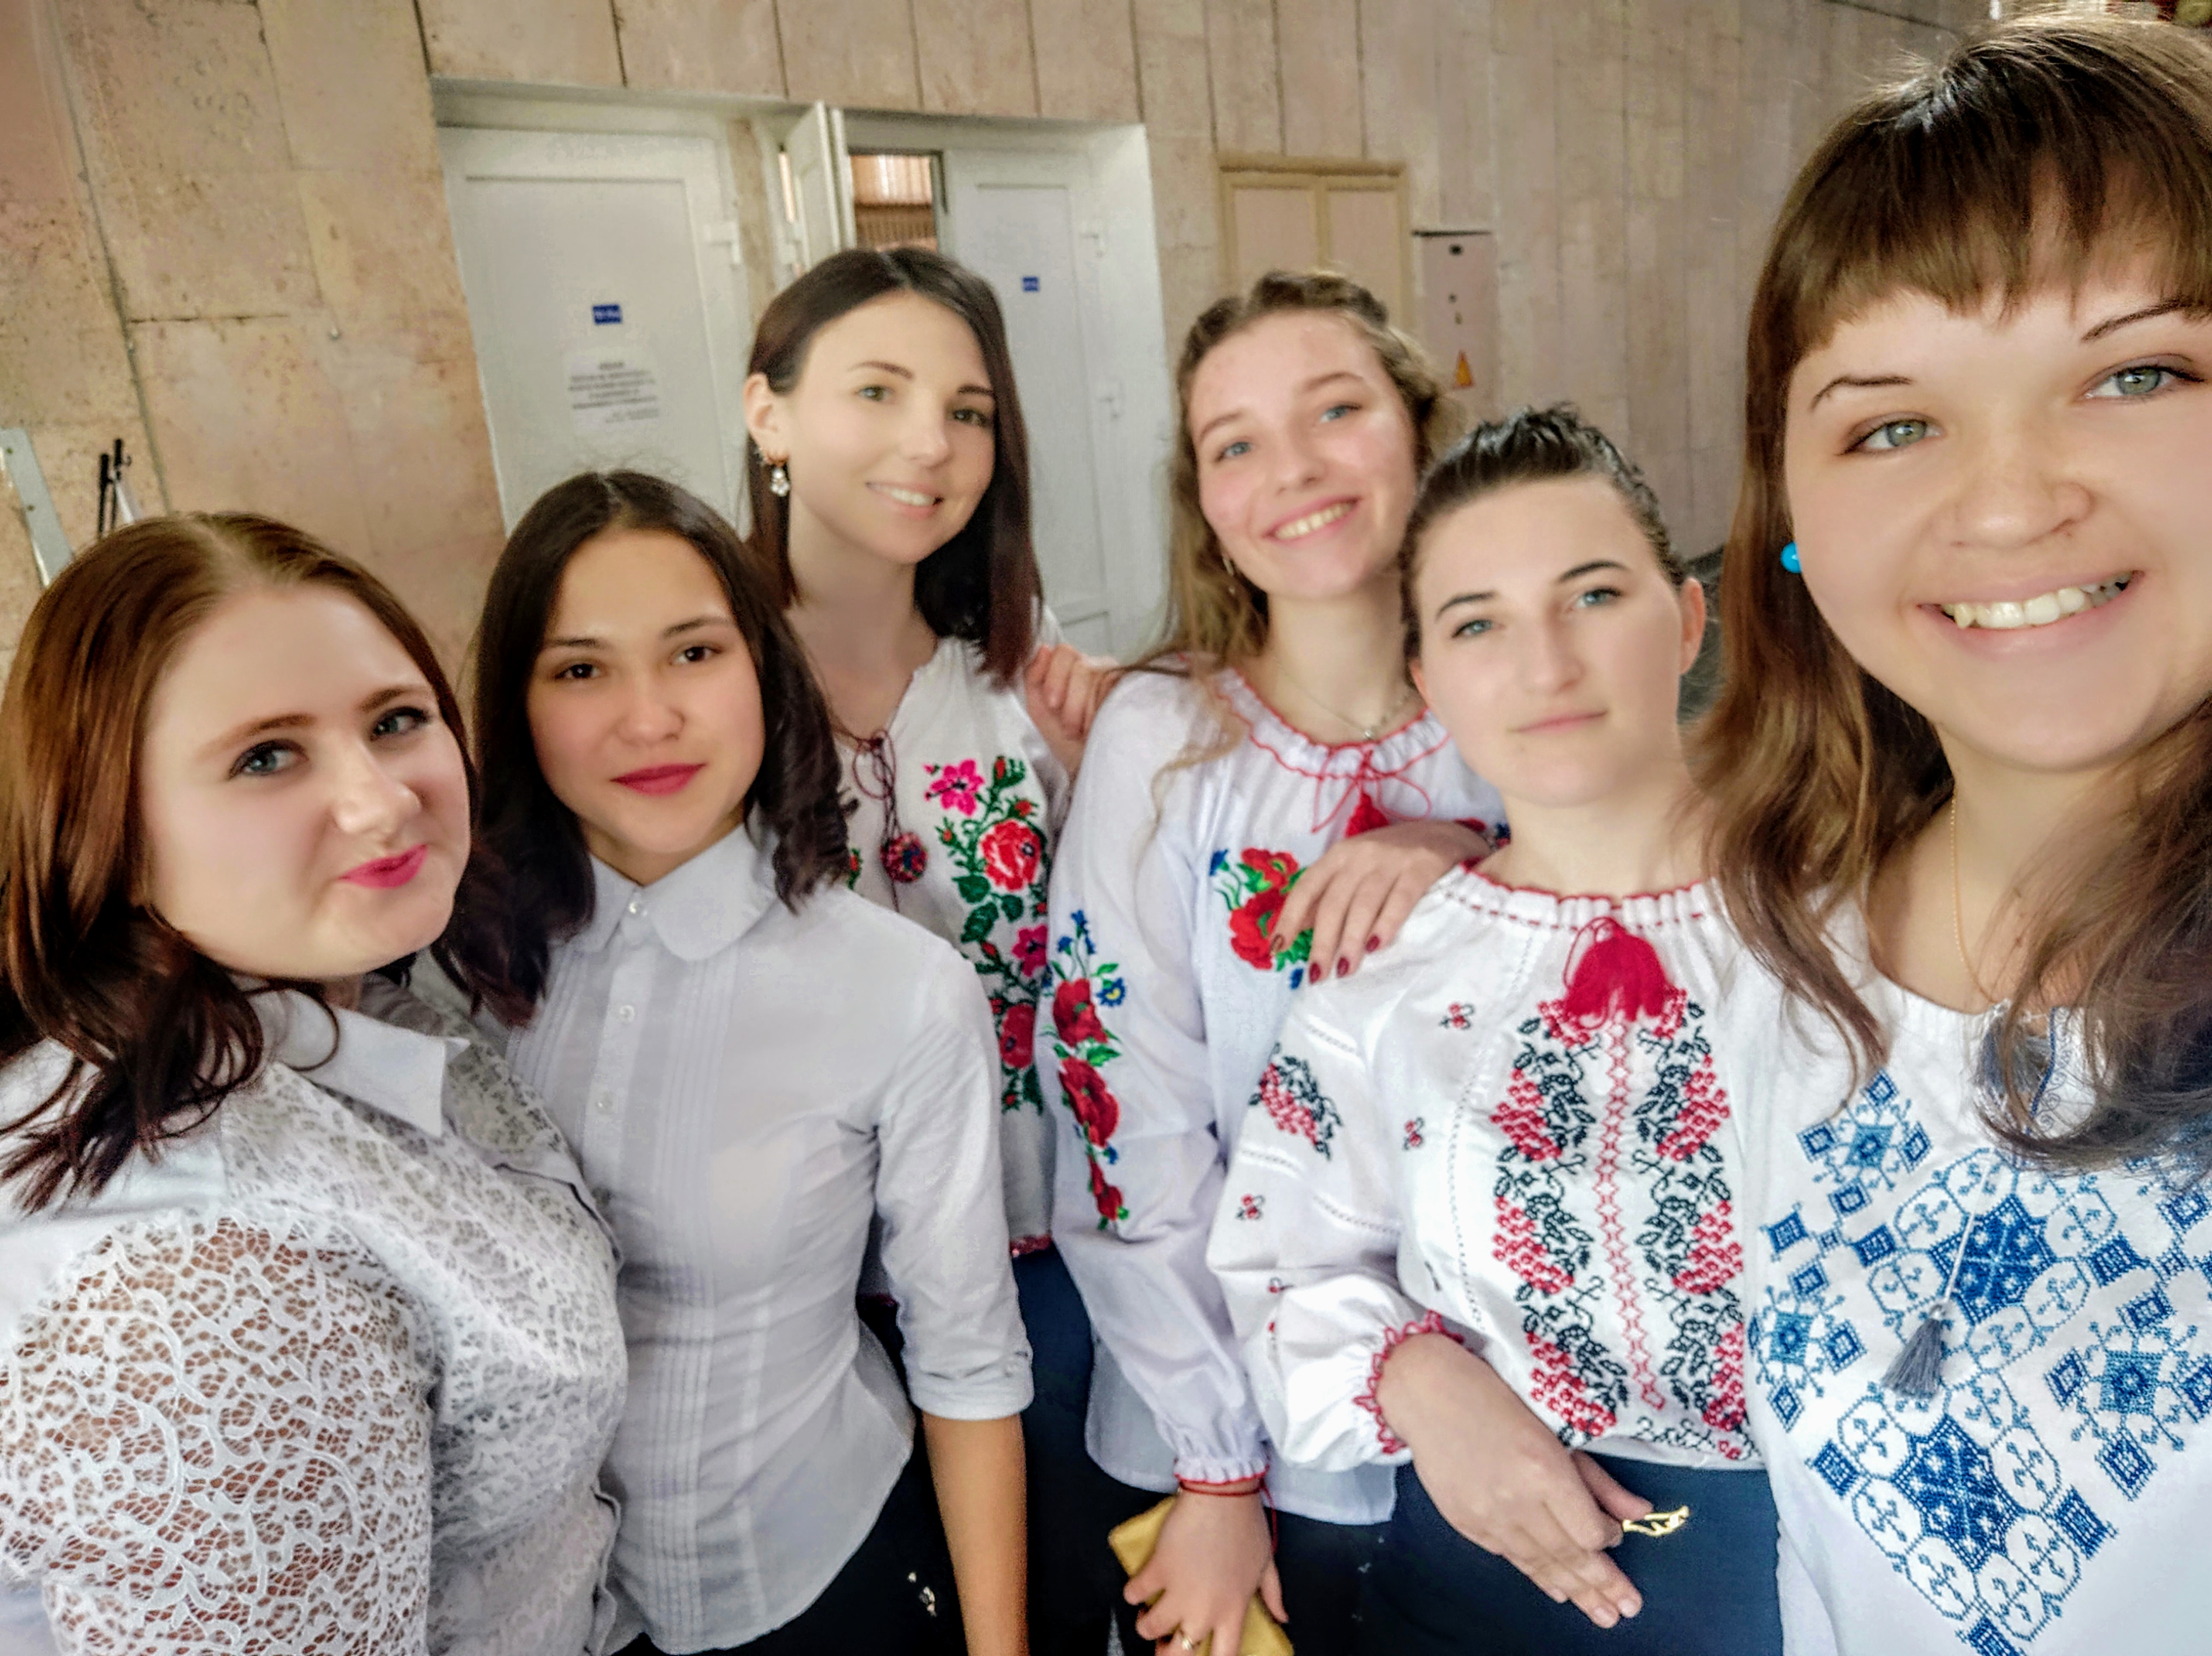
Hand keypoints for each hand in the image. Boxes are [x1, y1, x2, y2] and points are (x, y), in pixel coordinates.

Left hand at [1025, 643, 1115, 778]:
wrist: (1087, 766)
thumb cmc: (1065, 739)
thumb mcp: (1040, 708)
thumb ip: (1034, 677)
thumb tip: (1043, 648)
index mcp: (1074, 667)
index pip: (1064, 651)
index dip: (1055, 677)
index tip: (1052, 704)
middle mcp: (1099, 667)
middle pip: (1081, 665)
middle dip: (1071, 701)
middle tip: (1070, 726)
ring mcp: (1118, 678)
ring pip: (1098, 677)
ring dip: (1084, 710)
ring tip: (1084, 730)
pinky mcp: (1132, 691)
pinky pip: (1114, 689)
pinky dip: (1099, 713)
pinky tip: (1099, 727)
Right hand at [1126, 1485, 1286, 1654]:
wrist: (1221, 1494)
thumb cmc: (1246, 1526)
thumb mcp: (1266, 1564)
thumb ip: (1273, 1596)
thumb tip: (1282, 1618)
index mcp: (1233, 1611)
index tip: (1199, 1652)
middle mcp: (1204, 1610)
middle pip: (1179, 1654)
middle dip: (1165, 1652)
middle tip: (1163, 1641)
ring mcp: (1178, 1591)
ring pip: (1150, 1628)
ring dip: (1146, 1624)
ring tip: (1147, 1613)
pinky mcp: (1157, 1569)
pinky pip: (1134, 1593)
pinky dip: (1132, 1593)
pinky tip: (1137, 1587)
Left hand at [1276, 819, 1487, 984]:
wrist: (1449, 835)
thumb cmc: (1395, 859)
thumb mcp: (1357, 868)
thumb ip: (1330, 893)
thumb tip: (1298, 925)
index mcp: (1339, 855)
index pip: (1307, 887)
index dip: (1289, 918)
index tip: (1278, 949)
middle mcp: (1360, 854)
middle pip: (1333, 902)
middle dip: (1322, 941)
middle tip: (1319, 975)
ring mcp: (1391, 859)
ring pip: (1362, 904)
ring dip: (1351, 941)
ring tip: (1346, 970)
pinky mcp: (1422, 866)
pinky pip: (1399, 899)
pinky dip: (1386, 924)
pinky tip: (1377, 947)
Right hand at [1374, 1332, 1651, 1628]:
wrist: (1428, 1393)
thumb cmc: (1497, 1396)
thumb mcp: (1557, 1428)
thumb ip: (1598, 1477)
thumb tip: (1639, 1514)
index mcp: (1544, 1470)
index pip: (1588, 1531)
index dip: (1607, 1539)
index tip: (1615, 1535)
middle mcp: (1517, 1501)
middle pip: (1569, 1555)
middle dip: (1602, 1585)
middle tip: (1627, 1609)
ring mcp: (1487, 1516)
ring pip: (1540, 1564)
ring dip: (1575, 1591)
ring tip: (1603, 1615)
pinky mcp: (1465, 1523)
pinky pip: (1510, 1557)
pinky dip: (1537, 1575)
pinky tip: (1558, 1592)